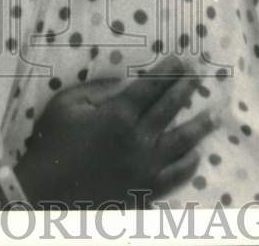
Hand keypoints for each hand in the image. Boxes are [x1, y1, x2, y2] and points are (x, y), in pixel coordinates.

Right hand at [14, 56, 215, 206]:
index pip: (151, 87)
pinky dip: (189, 164)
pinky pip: (175, 176)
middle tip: (199, 77)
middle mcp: (138, 140)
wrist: (44, 196)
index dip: (169, 72)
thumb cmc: (51, 146)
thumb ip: (97, 90)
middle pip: (170, 109)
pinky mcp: (145, 192)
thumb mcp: (66, 105)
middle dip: (186, 89)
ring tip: (214, 115)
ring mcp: (145, 169)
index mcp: (118, 116)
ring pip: (182, 143)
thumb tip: (123, 83)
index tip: (182, 61)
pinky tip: (196, 156)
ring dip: (199, 126)